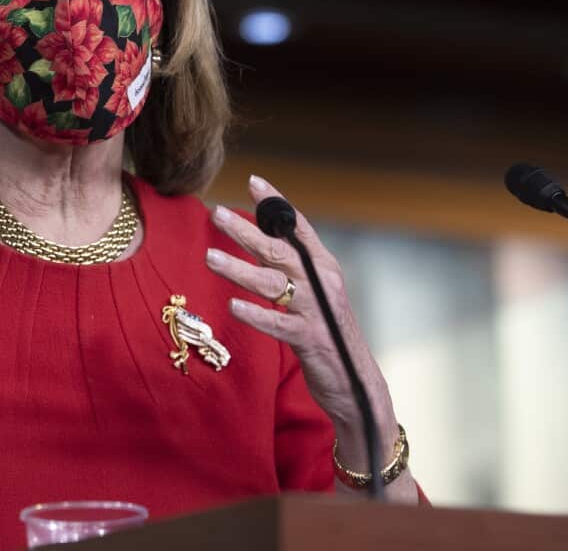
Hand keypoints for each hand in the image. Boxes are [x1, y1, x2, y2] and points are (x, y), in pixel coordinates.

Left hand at [205, 175, 416, 501]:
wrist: (357, 385)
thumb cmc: (327, 335)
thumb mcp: (313, 295)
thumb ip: (291, 268)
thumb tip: (261, 236)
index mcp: (324, 267)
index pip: (299, 227)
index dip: (277, 204)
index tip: (254, 181)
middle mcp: (323, 283)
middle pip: (280, 250)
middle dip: (246, 231)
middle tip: (216, 214)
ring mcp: (318, 311)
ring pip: (274, 283)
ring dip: (240, 269)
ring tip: (210, 259)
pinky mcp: (311, 340)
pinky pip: (280, 324)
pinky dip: (257, 315)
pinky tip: (234, 307)